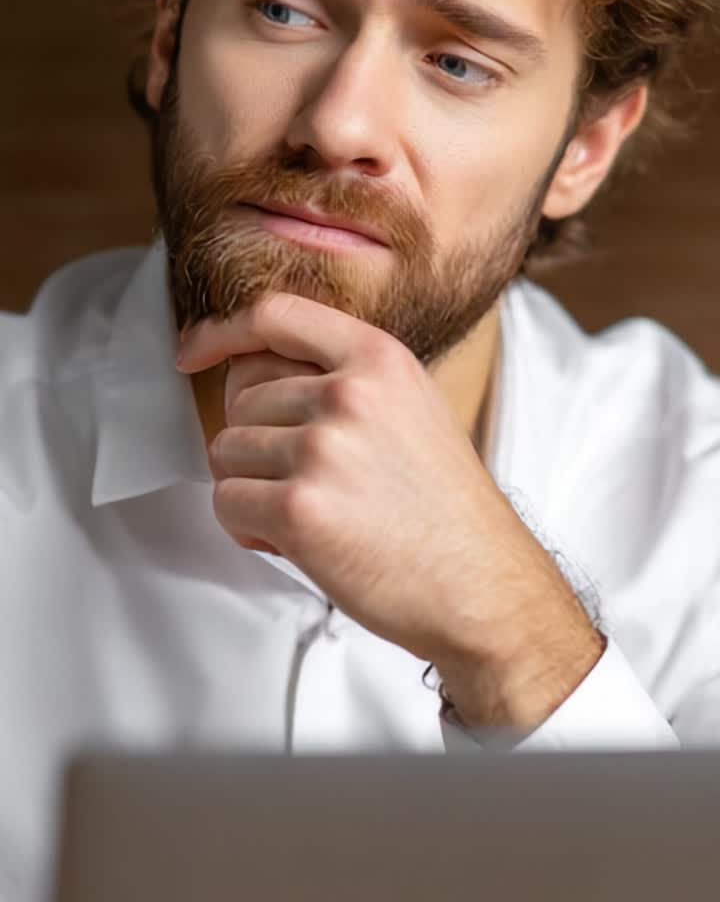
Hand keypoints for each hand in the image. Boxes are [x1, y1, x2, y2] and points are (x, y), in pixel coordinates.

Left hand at [177, 293, 602, 728]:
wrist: (482, 586)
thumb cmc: (444, 508)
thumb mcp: (410, 407)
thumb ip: (343, 376)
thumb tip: (253, 371)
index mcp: (378, 358)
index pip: (275, 314)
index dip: (221, 332)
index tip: (194, 350)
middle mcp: (349, 394)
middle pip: (240, 397)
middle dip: (256, 444)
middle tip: (307, 482)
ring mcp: (323, 449)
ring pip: (226, 451)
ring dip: (252, 488)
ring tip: (312, 514)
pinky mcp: (300, 509)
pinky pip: (226, 502)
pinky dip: (247, 527)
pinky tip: (294, 541)